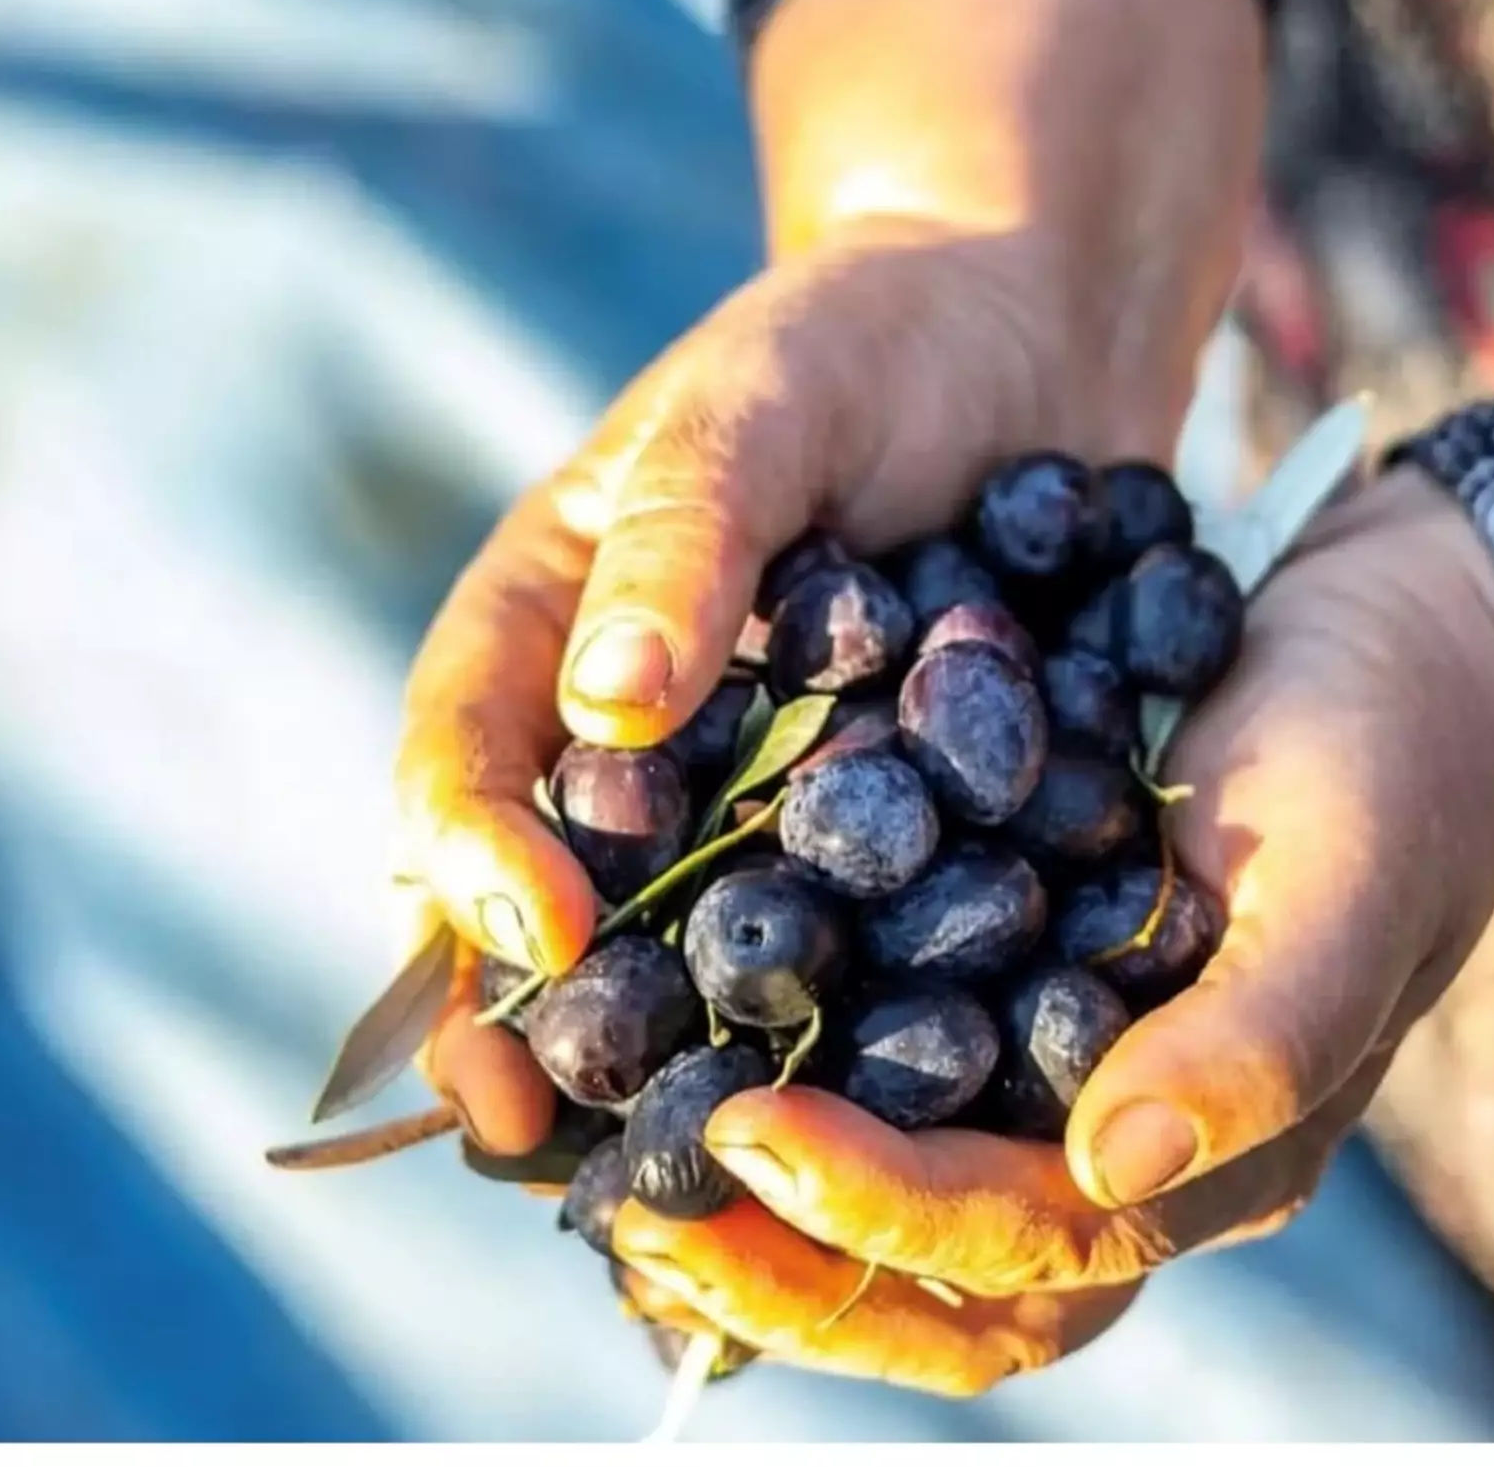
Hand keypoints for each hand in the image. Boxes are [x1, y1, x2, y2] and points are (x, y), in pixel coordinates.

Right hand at [387, 0, 1267, 1156]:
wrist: (1032, 335)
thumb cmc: (864, 337)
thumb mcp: (761, 402)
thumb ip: (688, 534)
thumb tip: (611, 708)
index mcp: (549, 630)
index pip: (461, 758)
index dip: (471, 853)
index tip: (535, 924)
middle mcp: (634, 739)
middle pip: (547, 902)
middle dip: (540, 1021)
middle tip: (547, 1129)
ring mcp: (758, 799)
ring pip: (685, 956)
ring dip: (681, 1059)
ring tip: (706, 1158)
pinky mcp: (890, 839)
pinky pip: (850, 944)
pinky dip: (853, 1018)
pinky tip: (892, 1094)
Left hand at [610, 466, 1493, 1394]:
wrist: (1416, 629)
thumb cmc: (1401, 754)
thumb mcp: (1349, 880)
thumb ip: (1258, 1037)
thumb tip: (1111, 1161)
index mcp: (1209, 1148)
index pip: (1020, 1249)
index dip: (880, 1214)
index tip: (746, 1126)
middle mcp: (1120, 1131)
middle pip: (934, 1275)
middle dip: (782, 1262)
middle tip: (628, 1203)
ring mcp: (1063, 1047)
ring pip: (894, 1179)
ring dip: (758, 1187)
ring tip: (618, 1139)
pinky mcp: (1017, 949)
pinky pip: (889, 1040)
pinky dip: (786, 1046)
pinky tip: (676, 1000)